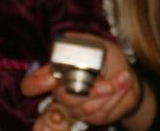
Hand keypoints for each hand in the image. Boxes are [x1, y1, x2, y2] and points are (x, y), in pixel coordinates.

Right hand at [21, 33, 150, 129]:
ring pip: (84, 108)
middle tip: (109, 82)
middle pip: (64, 98)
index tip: (51, 80)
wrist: (127, 80)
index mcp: (57, 71)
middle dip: (92, 90)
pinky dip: (115, 100)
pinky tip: (121, 87)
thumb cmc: (110, 59)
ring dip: (109, 93)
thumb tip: (68, 40)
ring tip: (122, 79)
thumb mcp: (99, 44)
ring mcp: (72, 108)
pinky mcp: (87, 118)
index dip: (37, 84)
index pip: (31, 84)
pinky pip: (98, 115)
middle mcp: (60, 92)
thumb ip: (84, 44)